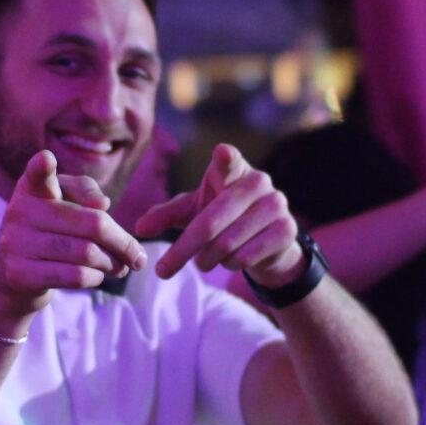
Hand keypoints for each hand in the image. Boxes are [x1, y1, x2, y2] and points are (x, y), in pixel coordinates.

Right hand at [0, 150, 147, 331]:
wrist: (11, 274)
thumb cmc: (49, 231)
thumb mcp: (64, 204)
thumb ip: (86, 193)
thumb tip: (102, 204)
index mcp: (32, 189)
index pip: (36, 174)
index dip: (42, 167)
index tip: (46, 159)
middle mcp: (20, 212)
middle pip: (91, 224)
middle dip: (122, 242)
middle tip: (137, 256)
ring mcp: (15, 244)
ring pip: (87, 254)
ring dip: (112, 264)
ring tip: (120, 268)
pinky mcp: (19, 274)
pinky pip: (75, 276)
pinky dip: (95, 278)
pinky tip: (96, 276)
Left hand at [133, 143, 305, 285]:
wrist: (268, 240)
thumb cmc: (223, 218)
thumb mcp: (193, 213)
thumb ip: (166, 216)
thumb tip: (138, 228)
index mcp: (233, 170)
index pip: (229, 161)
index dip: (225, 159)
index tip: (222, 154)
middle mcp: (258, 182)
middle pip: (210, 222)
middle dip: (182, 250)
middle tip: (162, 270)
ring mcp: (276, 206)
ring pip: (226, 245)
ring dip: (207, 260)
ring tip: (204, 260)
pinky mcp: (287, 231)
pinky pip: (246, 257)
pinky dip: (229, 266)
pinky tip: (228, 261)